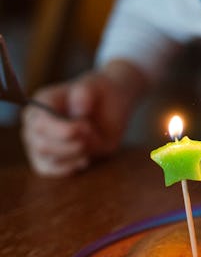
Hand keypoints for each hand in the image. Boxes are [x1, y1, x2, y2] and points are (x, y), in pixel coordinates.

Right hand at [20, 60, 145, 176]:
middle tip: (91, 131)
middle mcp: (35, 124)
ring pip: (48, 160)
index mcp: (42, 102)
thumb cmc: (99, 91)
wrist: (109, 101)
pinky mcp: (48, 158)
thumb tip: (79, 110)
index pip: (40, 123)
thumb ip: (85, 93)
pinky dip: (68, 167)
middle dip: (71, 143)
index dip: (62, 129)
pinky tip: (85, 158)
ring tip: (91, 139)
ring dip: (74, 153)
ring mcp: (39, 142)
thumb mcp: (96, 85)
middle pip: (42, 145)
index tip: (85, 126)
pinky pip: (49, 170)